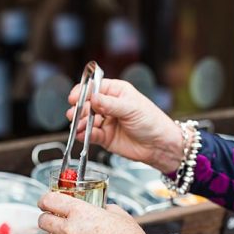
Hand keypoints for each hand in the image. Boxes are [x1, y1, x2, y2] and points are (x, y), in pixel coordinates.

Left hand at [37, 192, 165, 233]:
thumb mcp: (118, 214)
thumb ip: (102, 208)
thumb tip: (98, 209)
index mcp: (80, 212)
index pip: (50, 200)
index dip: (45, 201)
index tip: (45, 203)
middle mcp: (70, 230)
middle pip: (43, 221)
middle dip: (46, 220)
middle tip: (51, 223)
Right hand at [67, 78, 182, 172]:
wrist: (158, 145)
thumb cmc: (152, 122)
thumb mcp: (131, 108)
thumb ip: (110, 104)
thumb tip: (93, 98)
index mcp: (116, 92)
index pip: (94, 87)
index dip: (83, 91)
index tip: (74, 98)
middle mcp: (108, 105)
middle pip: (86, 104)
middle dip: (79, 109)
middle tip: (77, 115)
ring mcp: (105, 121)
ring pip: (85, 120)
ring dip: (79, 123)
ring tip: (79, 126)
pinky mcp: (103, 136)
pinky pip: (89, 134)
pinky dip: (83, 135)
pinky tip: (82, 135)